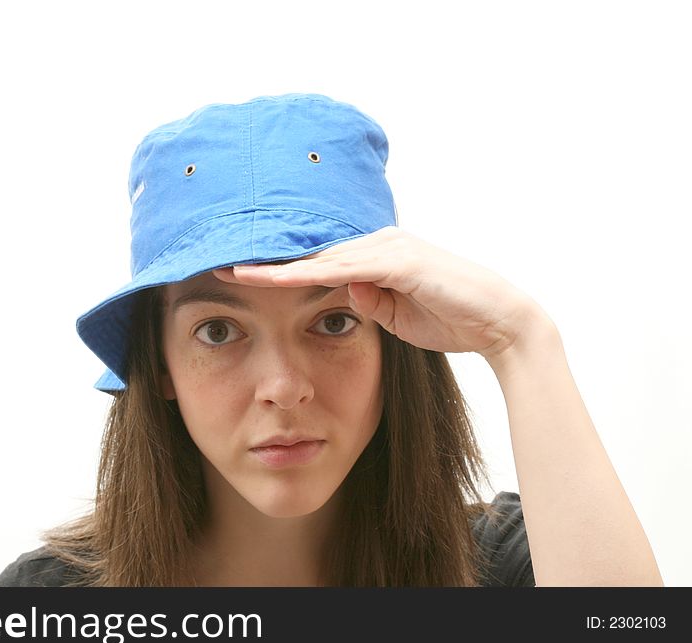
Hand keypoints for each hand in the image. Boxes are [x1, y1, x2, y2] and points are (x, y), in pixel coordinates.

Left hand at [212, 226, 551, 360]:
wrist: (499, 323)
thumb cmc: (450, 318)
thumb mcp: (396, 315)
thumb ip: (369, 300)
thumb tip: (344, 293)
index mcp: (376, 254)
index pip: (318, 259)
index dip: (278, 266)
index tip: (239, 272)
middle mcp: (378, 243)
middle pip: (311, 250)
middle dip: (267, 257)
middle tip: (218, 260)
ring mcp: (389, 248)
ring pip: (320, 255)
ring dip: (276, 263)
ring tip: (234, 268)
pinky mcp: (400, 261)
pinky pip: (343, 267)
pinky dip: (307, 273)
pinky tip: (274, 277)